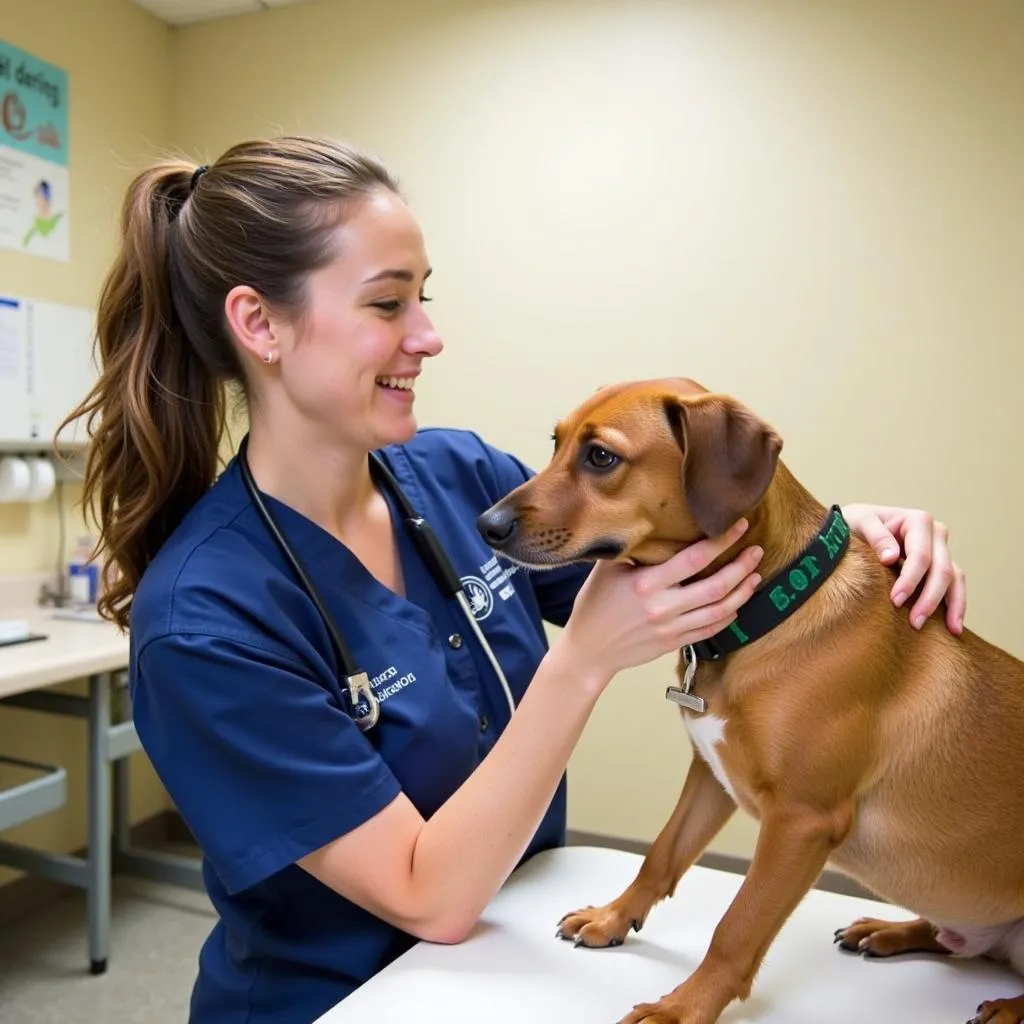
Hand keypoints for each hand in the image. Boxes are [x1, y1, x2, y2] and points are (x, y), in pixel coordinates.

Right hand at [558, 519, 763, 684]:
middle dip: (741, 567)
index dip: (721, 541)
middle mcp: (662, 607)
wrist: (588, 650)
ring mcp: (670, 628)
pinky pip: (710, 630)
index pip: (694, 559)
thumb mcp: (607, 569)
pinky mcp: (673, 644)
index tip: (739, 525)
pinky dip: (728, 617)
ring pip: (719, 611)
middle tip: (756, 550)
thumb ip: (632, 549)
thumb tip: (653, 521)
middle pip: (716, 587)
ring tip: (755, 575)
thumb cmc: (595, 605)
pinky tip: (737, 605)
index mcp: (646, 583)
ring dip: (742, 592)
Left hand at [841, 504, 965, 633]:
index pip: (920, 556)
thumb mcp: (859, 521)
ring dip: (952, 606)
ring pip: (955, 579)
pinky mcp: (940, 566)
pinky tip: (954, 626)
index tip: (895, 601)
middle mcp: (936, 534)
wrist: (855, 526)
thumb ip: (875, 535)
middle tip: (915, 623)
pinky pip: (955, 585)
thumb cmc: (855, 523)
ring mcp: (941, 550)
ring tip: (949, 631)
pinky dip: (957, 604)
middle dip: (930, 598)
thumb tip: (891, 556)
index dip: (911, 580)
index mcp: (918, 520)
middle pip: (942, 570)